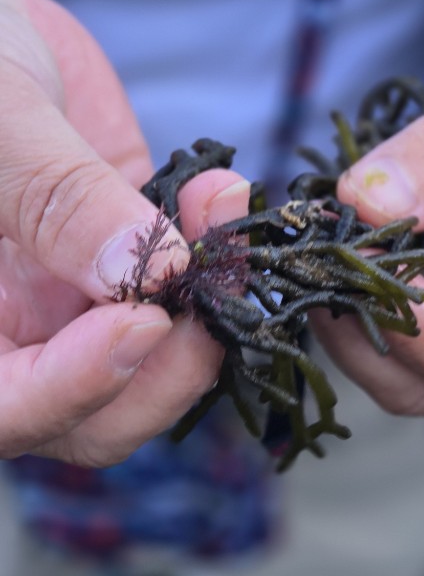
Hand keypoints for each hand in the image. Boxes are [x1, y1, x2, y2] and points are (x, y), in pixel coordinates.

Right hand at [0, 0, 249, 465]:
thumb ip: (53, 199)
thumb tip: (141, 272)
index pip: (12, 407)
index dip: (80, 387)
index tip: (142, 324)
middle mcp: (23, 331)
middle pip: (106, 410)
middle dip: (173, 361)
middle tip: (209, 285)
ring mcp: (85, 303)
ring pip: (164, 356)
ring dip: (210, 301)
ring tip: (221, 214)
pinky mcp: (136, 265)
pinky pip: (189, 286)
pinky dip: (216, 252)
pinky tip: (219, 194)